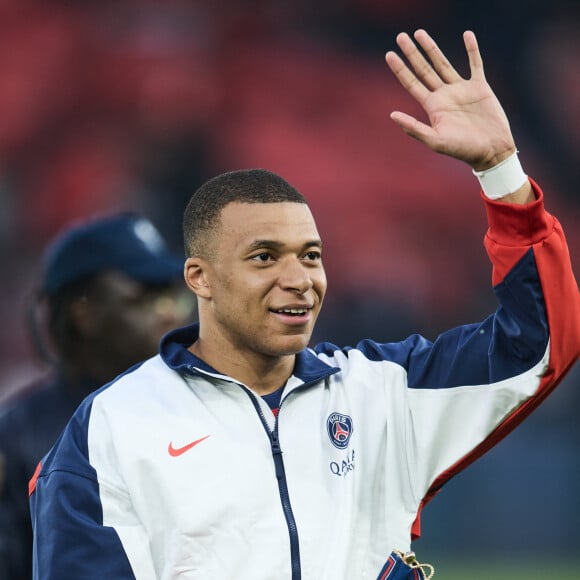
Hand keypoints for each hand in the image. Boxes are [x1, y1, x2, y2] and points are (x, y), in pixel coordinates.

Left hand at [385, 30, 515, 170]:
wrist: (491, 150)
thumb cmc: (462, 150)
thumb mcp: (435, 141)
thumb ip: (414, 127)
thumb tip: (392, 115)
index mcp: (432, 107)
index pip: (412, 83)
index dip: (400, 69)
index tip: (389, 54)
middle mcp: (444, 95)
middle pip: (423, 69)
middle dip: (412, 53)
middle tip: (400, 36)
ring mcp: (461, 89)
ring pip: (443, 63)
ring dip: (432, 48)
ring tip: (420, 32)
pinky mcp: (480, 87)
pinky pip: (475, 64)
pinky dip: (472, 49)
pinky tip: (467, 34)